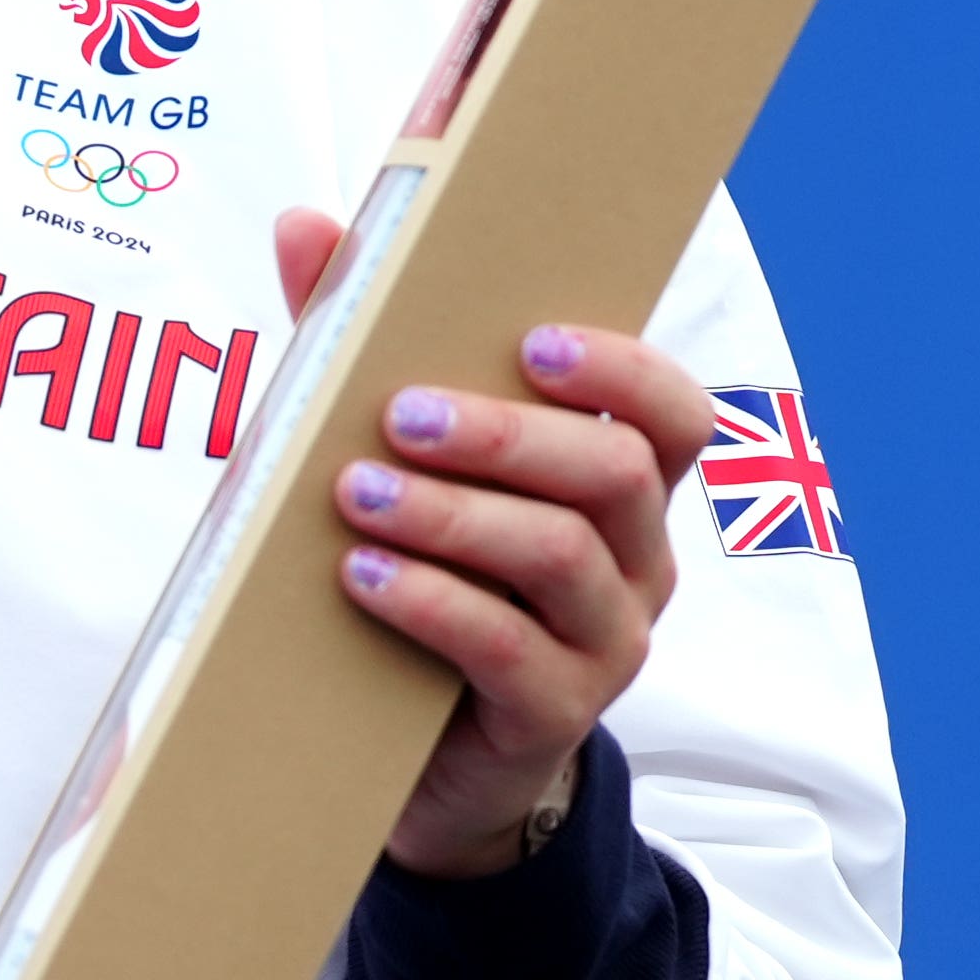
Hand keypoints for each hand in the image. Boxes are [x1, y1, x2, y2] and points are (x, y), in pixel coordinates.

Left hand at [272, 207, 699, 879]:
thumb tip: (306, 225)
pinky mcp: (554, 713)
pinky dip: (428, 601)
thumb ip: (354, 340)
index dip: (622, 369)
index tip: (534, 340)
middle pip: (612, 473)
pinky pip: (506, 650)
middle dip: (505, 435)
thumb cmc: (416, 569)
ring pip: (560, 555)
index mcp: (618, 484)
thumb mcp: (389, 454)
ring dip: (451, 515)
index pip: (674, 411)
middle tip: (401, 415)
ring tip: (355, 494)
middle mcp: (636, 558)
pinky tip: (359, 575)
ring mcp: (607, 640)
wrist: (422, 754)